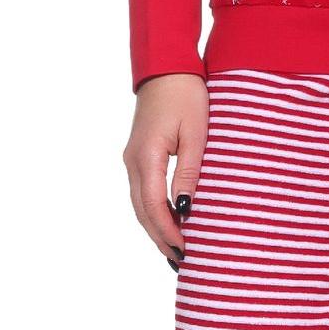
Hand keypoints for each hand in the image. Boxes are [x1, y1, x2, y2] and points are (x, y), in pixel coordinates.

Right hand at [123, 72, 208, 267]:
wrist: (166, 67)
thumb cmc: (187, 95)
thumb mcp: (196, 133)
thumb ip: (189, 172)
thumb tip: (186, 208)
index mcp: (146, 157)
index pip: (155, 206)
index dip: (170, 232)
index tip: (187, 251)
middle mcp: (133, 161)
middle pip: (143, 212)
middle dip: (161, 238)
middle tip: (182, 262)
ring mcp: (132, 159)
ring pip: (140, 205)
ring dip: (156, 229)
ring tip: (175, 251)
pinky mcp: (138, 156)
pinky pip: (143, 192)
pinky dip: (154, 212)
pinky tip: (169, 223)